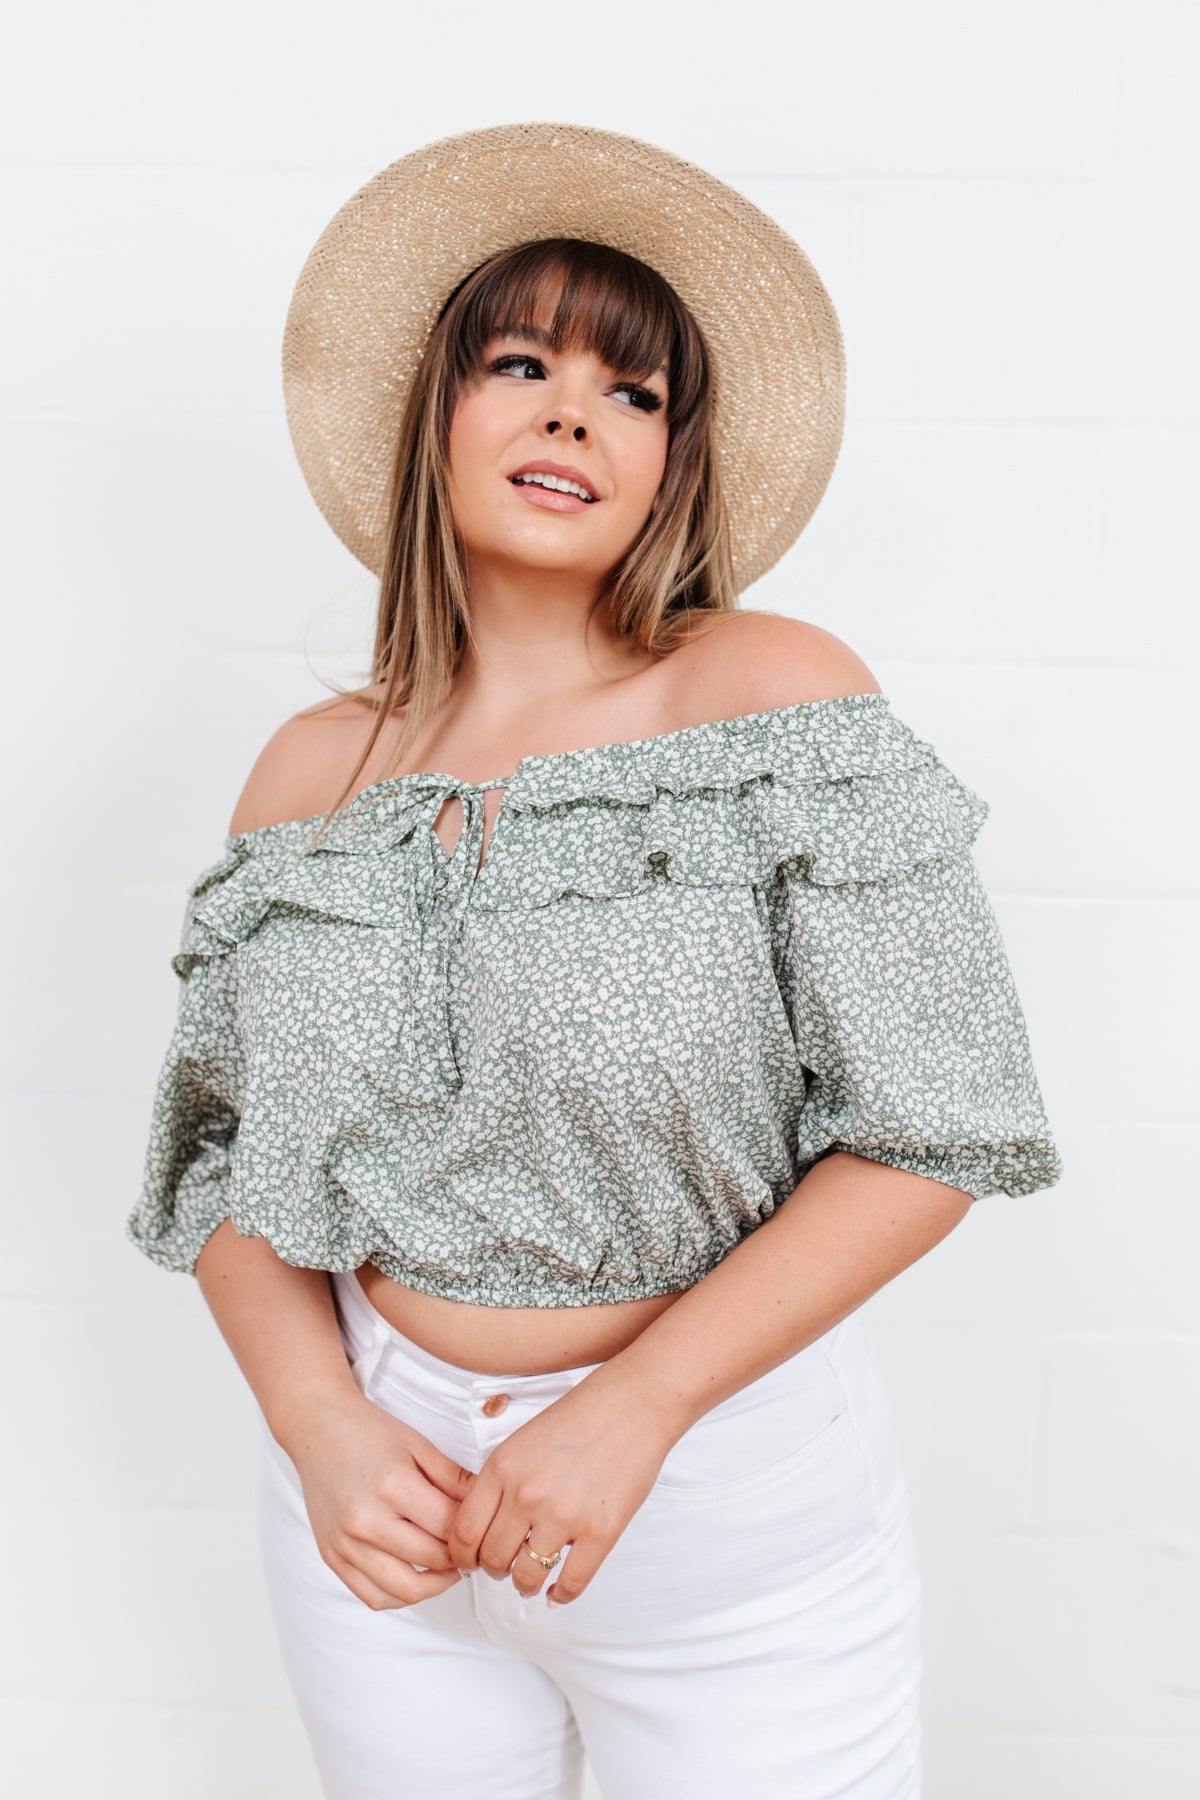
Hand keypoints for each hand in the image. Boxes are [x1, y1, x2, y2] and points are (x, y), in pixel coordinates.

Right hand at [284, 1389, 476, 1610]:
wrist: (317, 1429)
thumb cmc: (369, 1432)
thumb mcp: (419, 1445)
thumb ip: (455, 1479)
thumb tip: (488, 1508)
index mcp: (391, 1485)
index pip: (448, 1527)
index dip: (474, 1531)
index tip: (484, 1528)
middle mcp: (365, 1520)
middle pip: (431, 1560)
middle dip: (460, 1558)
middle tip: (473, 1549)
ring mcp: (345, 1544)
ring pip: (404, 1591)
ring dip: (436, 1585)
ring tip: (449, 1567)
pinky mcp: (332, 1557)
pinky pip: (374, 1597)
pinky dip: (401, 1596)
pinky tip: (417, 1576)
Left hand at [446, 1371, 676, 1605]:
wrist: (633, 1405)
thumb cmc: (581, 1416)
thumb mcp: (523, 1440)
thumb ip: (501, 1481)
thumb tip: (485, 1526)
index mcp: (502, 1468)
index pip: (464, 1532)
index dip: (462, 1556)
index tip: (470, 1562)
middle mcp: (526, 1494)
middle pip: (492, 1559)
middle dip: (493, 1571)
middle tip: (502, 1569)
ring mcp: (564, 1515)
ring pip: (526, 1576)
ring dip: (524, 1585)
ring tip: (529, 1581)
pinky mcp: (600, 1531)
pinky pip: (572, 1582)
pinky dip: (561, 1594)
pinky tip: (557, 1591)